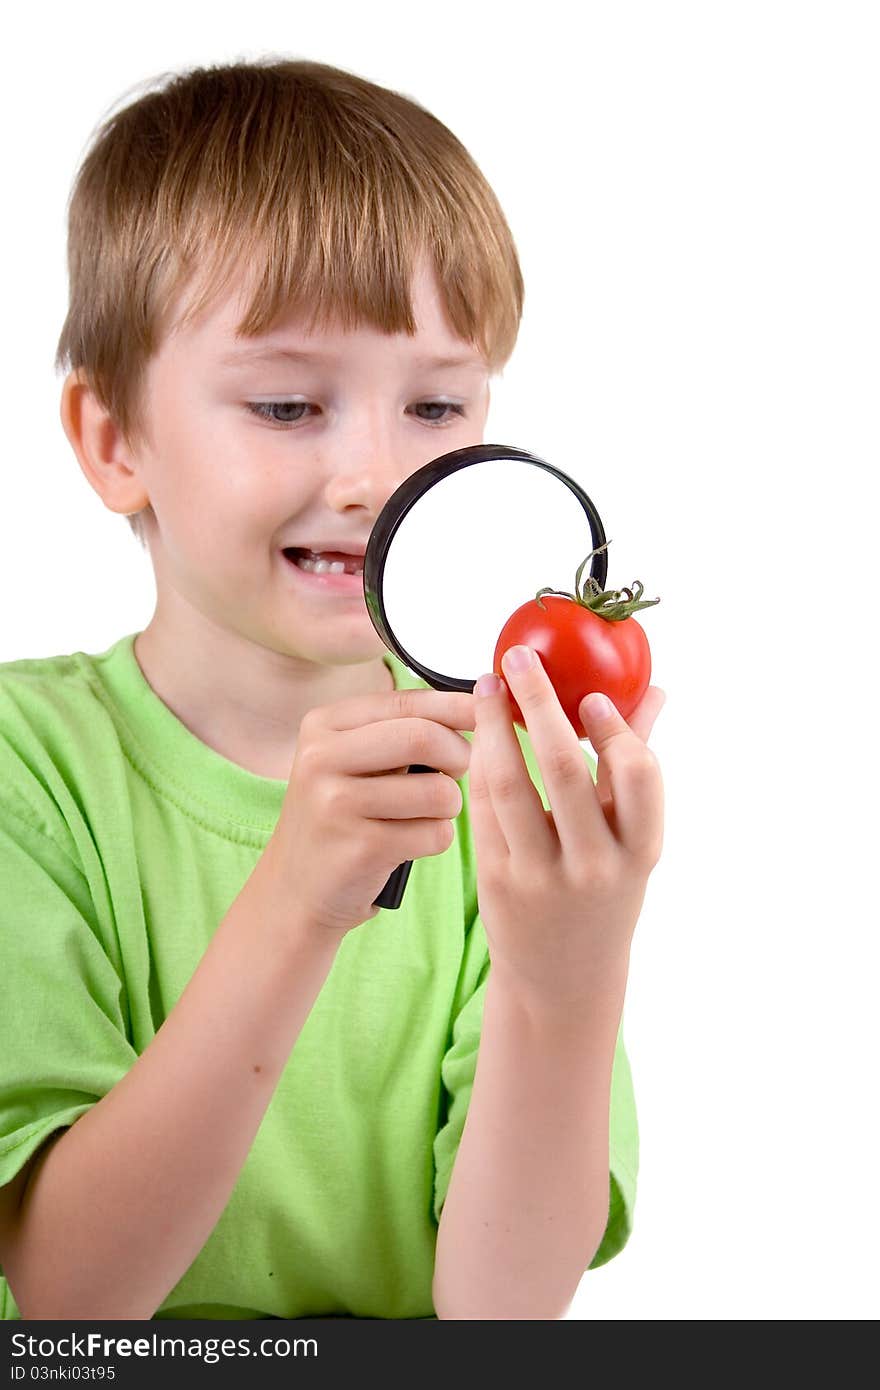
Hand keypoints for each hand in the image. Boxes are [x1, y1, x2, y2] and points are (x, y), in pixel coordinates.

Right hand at [268, 688, 473, 938]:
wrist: (297, 890)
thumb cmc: (340, 816)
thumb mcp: (351, 761)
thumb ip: (399, 729)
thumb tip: (475, 703)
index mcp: (322, 725)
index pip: (405, 702)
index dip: (455, 707)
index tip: (486, 712)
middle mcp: (322, 759)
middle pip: (424, 737)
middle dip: (460, 755)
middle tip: (457, 771)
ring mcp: (336, 804)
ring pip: (438, 791)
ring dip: (449, 806)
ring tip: (425, 814)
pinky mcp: (359, 848)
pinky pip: (435, 834)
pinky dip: (436, 839)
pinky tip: (410, 844)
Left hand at [467, 646, 664, 1006]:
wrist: (563, 977)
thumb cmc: (604, 893)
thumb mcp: (631, 840)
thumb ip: (636, 764)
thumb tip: (653, 691)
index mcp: (638, 852)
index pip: (638, 776)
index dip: (614, 728)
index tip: (590, 694)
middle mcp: (592, 867)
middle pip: (563, 770)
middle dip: (539, 704)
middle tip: (520, 658)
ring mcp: (540, 877)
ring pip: (510, 786)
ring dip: (494, 727)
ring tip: (488, 686)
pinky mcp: (495, 882)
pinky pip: (483, 810)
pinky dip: (479, 765)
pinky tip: (477, 735)